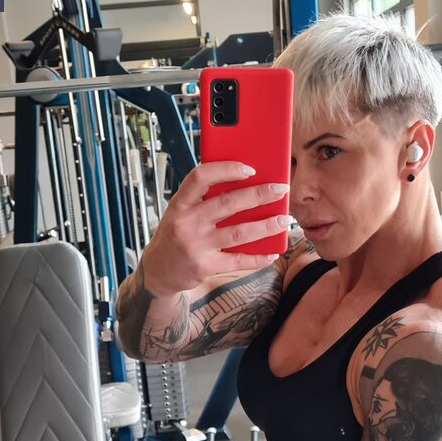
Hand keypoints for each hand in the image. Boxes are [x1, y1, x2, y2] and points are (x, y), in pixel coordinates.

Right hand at [140, 161, 291, 294]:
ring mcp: (196, 245)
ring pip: (238, 232)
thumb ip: (203, 200)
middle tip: (280, 190)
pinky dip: (257, 258)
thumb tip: (243, 187)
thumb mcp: (180, 212)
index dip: (226, 169)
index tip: (249, 168)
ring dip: (265, 226)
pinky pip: (238, 260)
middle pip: (228, 203)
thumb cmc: (174, 236)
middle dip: (258, 195)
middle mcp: (187, 222)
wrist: (158, 272)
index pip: (200, 177)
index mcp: (180, 203)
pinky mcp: (205, 266)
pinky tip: (271, 252)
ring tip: (283, 220)